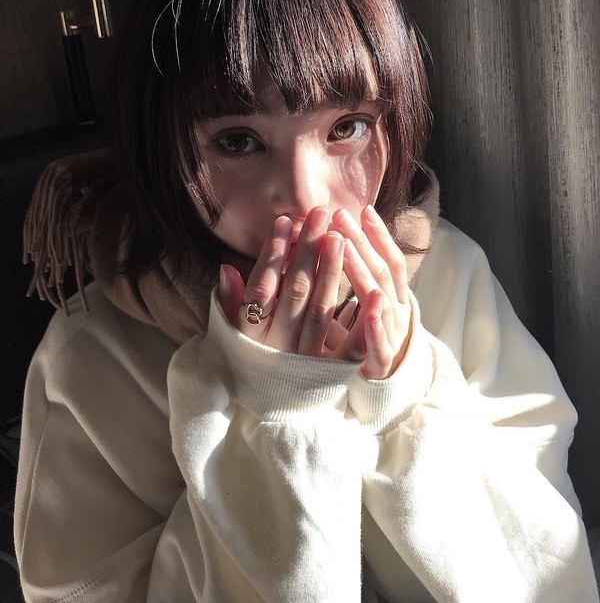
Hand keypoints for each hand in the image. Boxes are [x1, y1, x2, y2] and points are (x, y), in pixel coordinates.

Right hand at [217, 205, 411, 378]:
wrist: (270, 419)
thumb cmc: (247, 366)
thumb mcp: (229, 337)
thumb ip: (229, 304)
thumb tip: (226, 268)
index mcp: (251, 336)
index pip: (262, 287)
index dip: (273, 254)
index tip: (285, 222)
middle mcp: (279, 346)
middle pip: (296, 292)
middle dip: (309, 251)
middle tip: (320, 215)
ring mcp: (307, 359)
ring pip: (322, 310)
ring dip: (332, 272)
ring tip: (340, 236)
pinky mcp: (332, 373)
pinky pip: (351, 348)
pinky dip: (365, 322)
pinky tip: (376, 294)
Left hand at [330, 205, 411, 377]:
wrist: (385, 387)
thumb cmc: (361, 340)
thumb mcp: (352, 308)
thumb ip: (337, 282)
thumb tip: (309, 246)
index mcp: (390, 294)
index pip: (387, 257)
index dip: (376, 234)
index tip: (361, 208)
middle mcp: (395, 310)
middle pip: (382, 270)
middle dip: (361, 241)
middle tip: (341, 215)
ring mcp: (390, 334)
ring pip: (379, 297)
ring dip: (362, 270)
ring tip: (345, 245)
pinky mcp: (380, 361)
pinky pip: (377, 342)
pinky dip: (374, 323)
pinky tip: (370, 303)